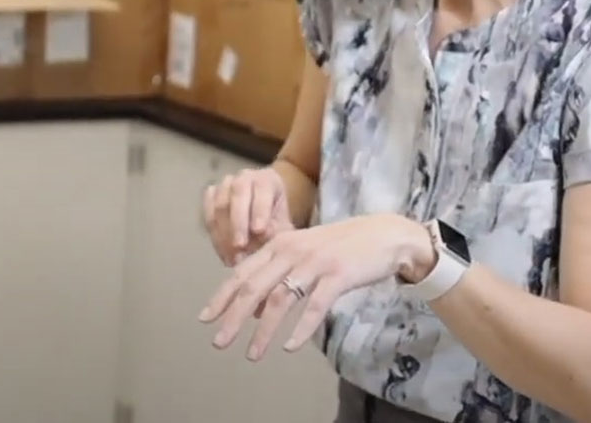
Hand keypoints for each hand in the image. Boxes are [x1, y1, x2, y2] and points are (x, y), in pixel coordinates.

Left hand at [198, 214, 432, 358]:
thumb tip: (254, 310)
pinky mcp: (338, 275)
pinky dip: (300, 328)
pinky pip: (315, 306)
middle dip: (233, 317)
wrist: (384, 235)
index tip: (206, 318)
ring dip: (264, 331)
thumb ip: (278, 274)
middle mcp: (291, 251)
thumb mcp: (303, 253)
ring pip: (280, 300)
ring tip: (253, 354)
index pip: (242, 272)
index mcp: (279, 244)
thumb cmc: (341, 247)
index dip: (222, 296)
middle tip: (219, 342)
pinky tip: (289, 347)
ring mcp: (314, 262)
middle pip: (254, 287)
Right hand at [203, 167, 294, 266]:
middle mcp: (243, 178)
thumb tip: (262, 235)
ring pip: (219, 205)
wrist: (262, 213)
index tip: (259, 231)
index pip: (262, 190)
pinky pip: (208, 214)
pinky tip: (224, 252)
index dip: (260, 210)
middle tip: (240, 246)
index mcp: (266, 180)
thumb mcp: (283, 224)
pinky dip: (214, 235)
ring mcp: (224, 185)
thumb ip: (276, 230)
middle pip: (238, 195)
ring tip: (232, 256)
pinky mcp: (210, 197)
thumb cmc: (275, 219)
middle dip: (238, 223)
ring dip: (224, 233)